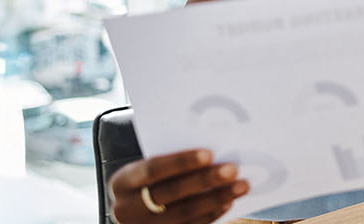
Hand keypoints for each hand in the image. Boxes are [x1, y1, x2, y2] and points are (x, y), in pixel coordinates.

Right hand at [108, 148, 250, 223]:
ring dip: (216, 199)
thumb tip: (212, 149)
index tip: (210, 153)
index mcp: (121, 183)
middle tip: (233, 169)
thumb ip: (169, 161)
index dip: (181, 162)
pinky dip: (211, 214)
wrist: (134, 211)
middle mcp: (127, 208)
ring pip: (184, 213)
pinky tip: (228, 202)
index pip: (153, 169)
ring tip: (241, 186)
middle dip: (205, 180)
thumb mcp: (146, 170)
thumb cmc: (148, 181)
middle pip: (171, 193)